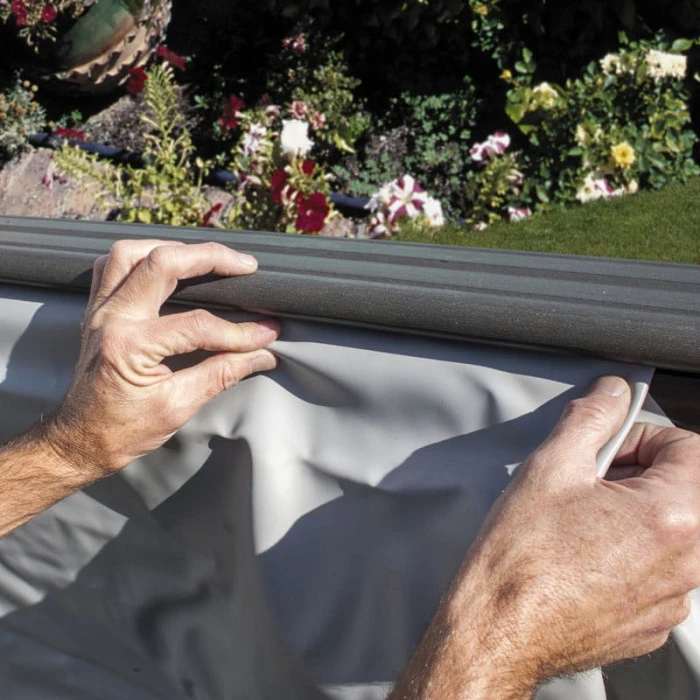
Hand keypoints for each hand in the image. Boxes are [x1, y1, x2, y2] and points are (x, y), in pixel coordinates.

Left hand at [43, 239, 278, 479]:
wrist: (79, 441)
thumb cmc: (122, 430)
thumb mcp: (178, 407)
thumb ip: (222, 373)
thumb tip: (261, 353)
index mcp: (128, 346)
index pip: (197, 325)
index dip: (238, 332)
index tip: (267, 335)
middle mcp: (110, 319)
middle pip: (162, 263)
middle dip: (209, 257)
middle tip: (245, 264)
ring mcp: (99, 311)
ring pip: (130, 253)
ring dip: (172, 248)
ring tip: (206, 257)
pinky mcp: (96, 311)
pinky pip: (112, 266)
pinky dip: (142, 257)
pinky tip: (166, 266)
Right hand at [391, 376, 699, 698]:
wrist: (499, 630)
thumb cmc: (521, 556)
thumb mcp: (552, 466)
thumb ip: (593, 417)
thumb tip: (614, 390)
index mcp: (672, 515)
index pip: (690, 448)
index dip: (644, 437)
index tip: (609, 449)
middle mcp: (687, 563)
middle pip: (682, 491)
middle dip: (637, 476)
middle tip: (586, 483)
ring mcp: (672, 600)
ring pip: (668, 534)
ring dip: (632, 517)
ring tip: (579, 523)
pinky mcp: (652, 625)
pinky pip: (656, 574)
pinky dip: (627, 557)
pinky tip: (580, 558)